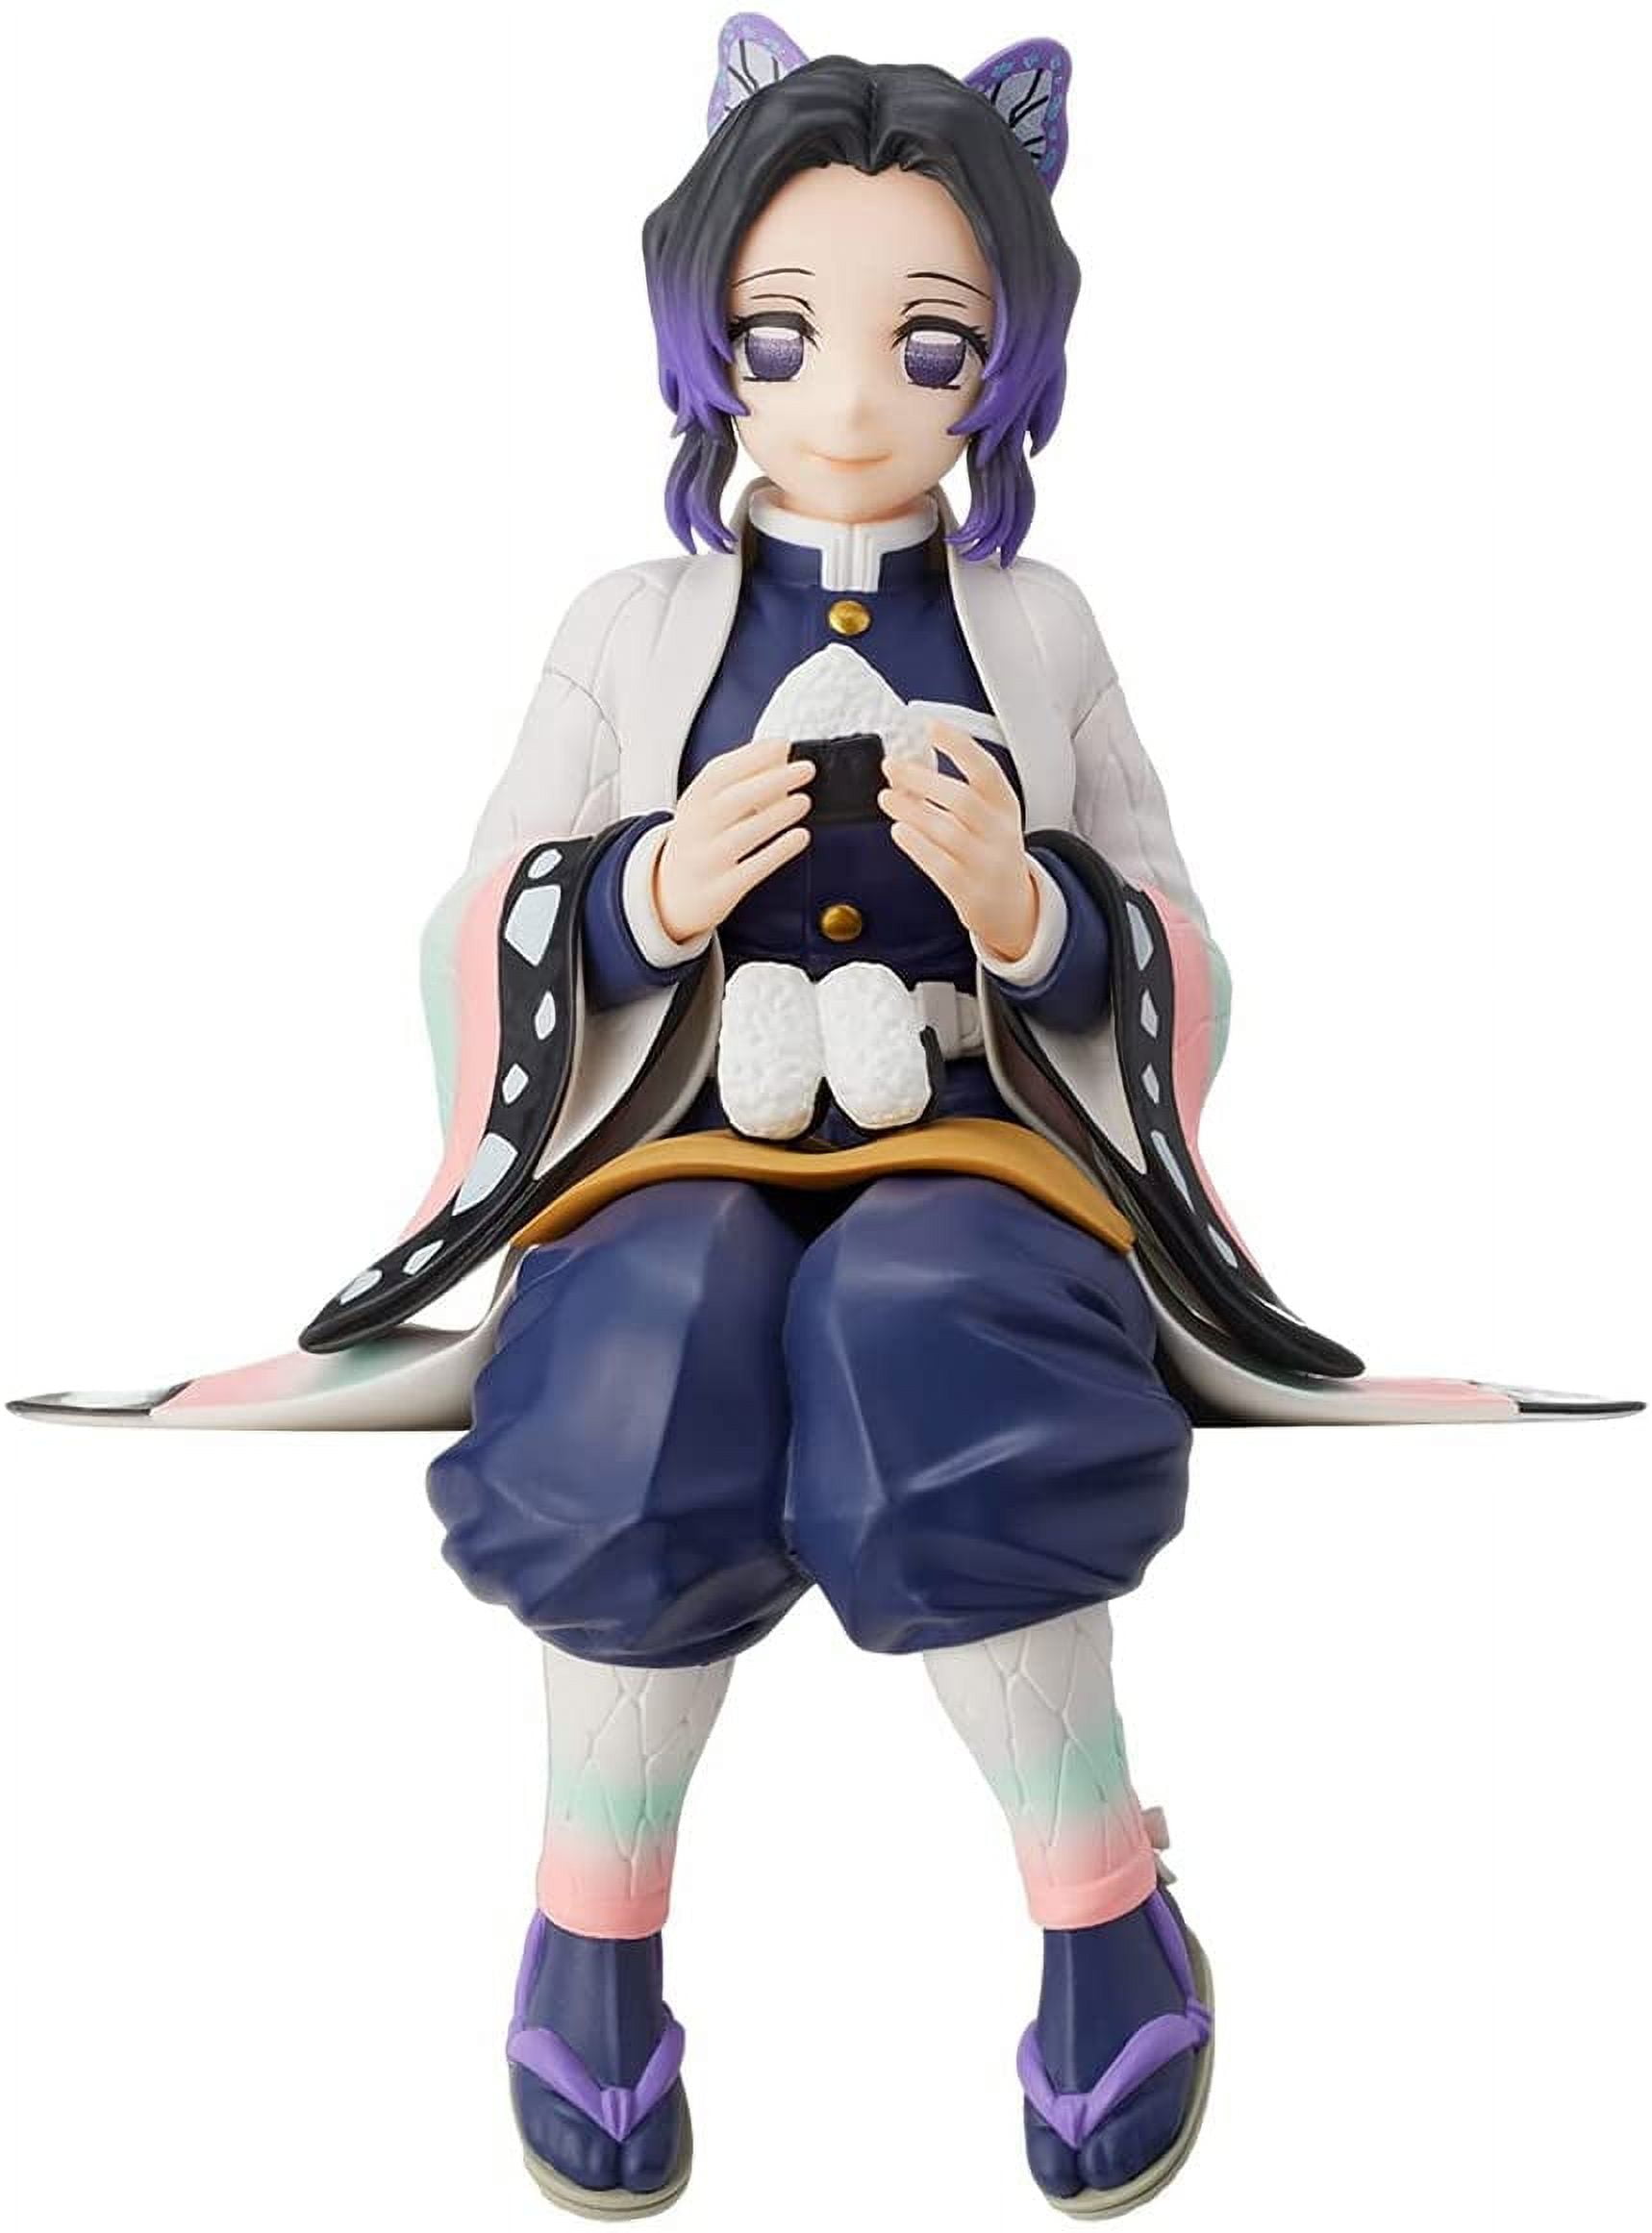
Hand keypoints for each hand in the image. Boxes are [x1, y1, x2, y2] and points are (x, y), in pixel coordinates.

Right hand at [653, 737, 814, 943]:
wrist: (670, 896)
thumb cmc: (701, 843)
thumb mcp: (708, 809)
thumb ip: (741, 781)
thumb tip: (780, 753)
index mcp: (693, 804)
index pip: (719, 773)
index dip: (752, 756)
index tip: (782, 744)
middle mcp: (695, 830)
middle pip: (732, 800)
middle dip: (772, 780)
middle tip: (805, 770)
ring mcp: (707, 861)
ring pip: (743, 834)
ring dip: (777, 814)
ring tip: (804, 801)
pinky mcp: (721, 890)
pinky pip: (752, 869)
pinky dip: (778, 851)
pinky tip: (800, 836)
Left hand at [878, 721, 1038, 962]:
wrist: (1012, 906)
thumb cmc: (991, 852)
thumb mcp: (990, 816)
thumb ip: (960, 791)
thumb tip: (910, 763)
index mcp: (1005, 806)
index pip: (985, 769)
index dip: (958, 744)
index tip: (929, 726)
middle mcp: (1000, 832)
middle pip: (962, 799)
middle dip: (923, 778)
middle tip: (892, 765)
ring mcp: (985, 863)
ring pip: (948, 831)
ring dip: (912, 810)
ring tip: (887, 797)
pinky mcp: (968, 890)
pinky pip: (939, 865)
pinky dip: (916, 845)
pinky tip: (899, 830)